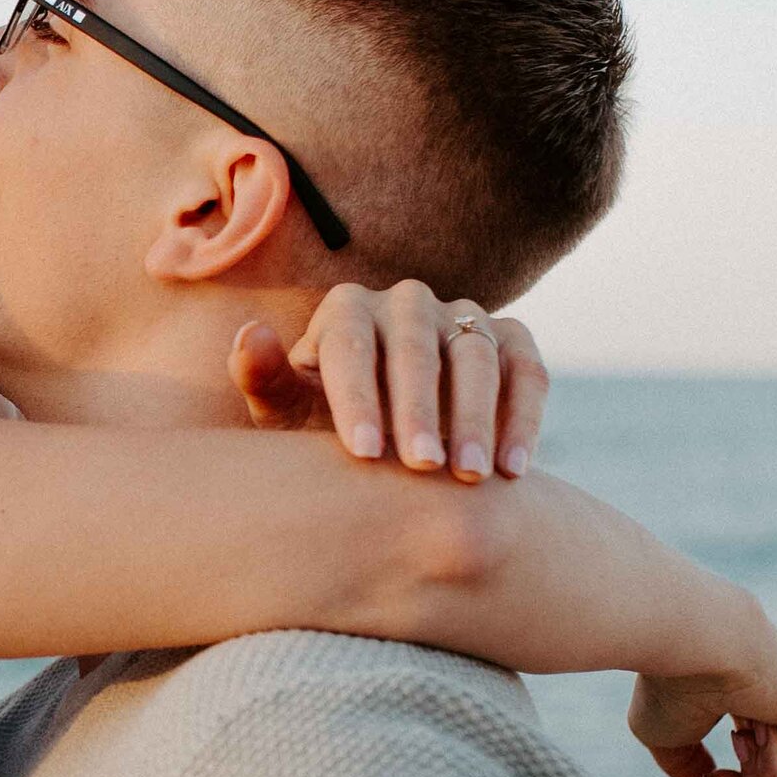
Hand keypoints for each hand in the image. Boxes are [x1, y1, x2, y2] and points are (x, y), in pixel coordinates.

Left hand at [232, 282, 546, 483]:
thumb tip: (249, 334)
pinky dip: (525, 416)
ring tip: (471, 474)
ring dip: (478, 414)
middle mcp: (406, 302)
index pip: (349, 342)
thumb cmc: (324, 427)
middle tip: (423, 466)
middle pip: (416, 346)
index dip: (358, 396)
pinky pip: (527, 370)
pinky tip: (514, 470)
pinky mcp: (511, 340)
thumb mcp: (289, 413)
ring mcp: (463, 317)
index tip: (364, 453)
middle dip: (420, 408)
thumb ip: (266, 380)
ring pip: (477, 354)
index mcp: (346, 310)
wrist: (389, 442)